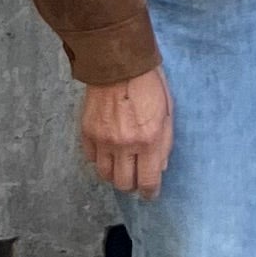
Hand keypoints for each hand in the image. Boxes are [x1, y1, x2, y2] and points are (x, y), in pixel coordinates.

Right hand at [80, 67, 172, 199]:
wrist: (118, 63)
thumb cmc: (150, 84)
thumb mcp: (168, 111)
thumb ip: (165, 143)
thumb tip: (160, 167)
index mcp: (149, 139)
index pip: (147, 181)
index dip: (149, 192)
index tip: (150, 193)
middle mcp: (124, 145)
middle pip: (123, 183)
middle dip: (132, 185)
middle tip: (136, 178)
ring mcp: (103, 140)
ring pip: (105, 176)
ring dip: (114, 175)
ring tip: (121, 167)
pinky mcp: (87, 133)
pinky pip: (91, 159)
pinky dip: (100, 160)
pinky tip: (108, 153)